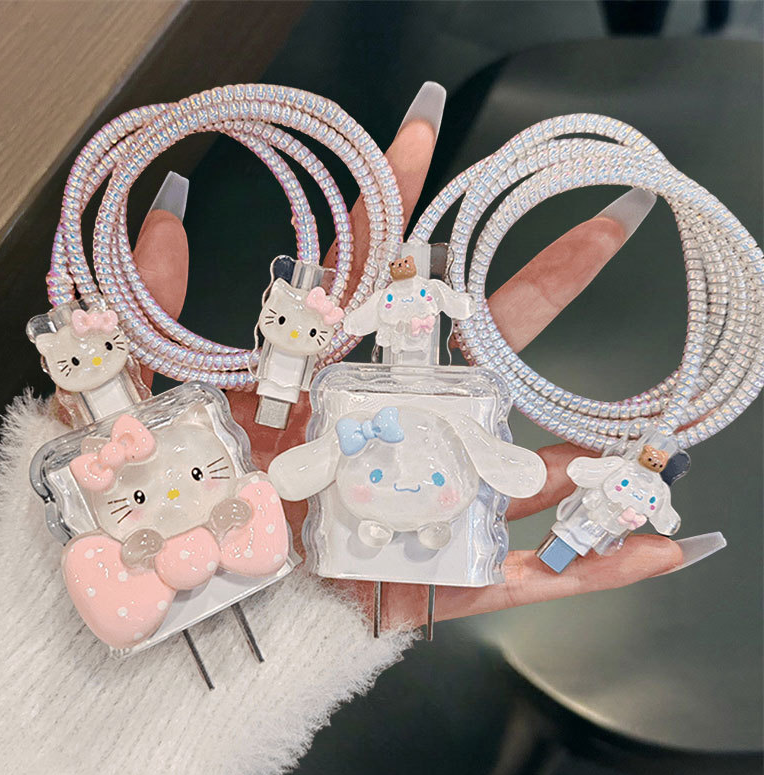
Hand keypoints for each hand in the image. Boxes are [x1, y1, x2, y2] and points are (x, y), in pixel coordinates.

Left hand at [134, 86, 694, 631]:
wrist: (190, 605)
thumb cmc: (179, 504)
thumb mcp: (152, 401)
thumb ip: (154, 316)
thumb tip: (163, 219)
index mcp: (327, 384)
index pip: (372, 282)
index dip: (397, 206)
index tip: (419, 133)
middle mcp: (389, 433)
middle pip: (478, 355)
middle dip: (543, 291)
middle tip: (604, 231)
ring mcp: (420, 505)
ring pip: (517, 469)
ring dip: (583, 445)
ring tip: (653, 406)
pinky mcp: (437, 576)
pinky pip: (520, 573)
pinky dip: (592, 568)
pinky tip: (657, 549)